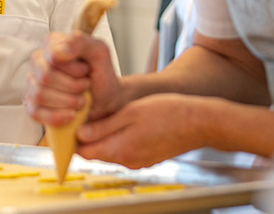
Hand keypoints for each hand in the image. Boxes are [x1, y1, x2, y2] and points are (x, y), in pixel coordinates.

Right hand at [25, 32, 122, 126]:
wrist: (106, 100)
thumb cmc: (100, 74)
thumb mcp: (99, 52)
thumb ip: (79, 43)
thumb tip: (58, 52)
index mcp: (53, 44)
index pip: (52, 56)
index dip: (72, 68)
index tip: (86, 71)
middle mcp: (39, 61)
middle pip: (44, 77)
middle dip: (72, 86)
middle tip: (86, 86)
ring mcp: (33, 83)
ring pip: (40, 95)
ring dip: (67, 102)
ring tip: (82, 100)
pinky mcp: (33, 104)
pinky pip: (35, 113)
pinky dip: (57, 117)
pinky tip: (71, 115)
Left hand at [75, 93, 207, 168]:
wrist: (200, 123)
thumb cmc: (168, 112)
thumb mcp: (131, 112)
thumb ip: (104, 126)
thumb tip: (80, 135)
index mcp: (120, 149)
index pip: (84, 152)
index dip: (75, 138)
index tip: (73, 121)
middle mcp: (127, 161)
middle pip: (97, 152)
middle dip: (89, 136)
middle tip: (89, 114)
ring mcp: (138, 162)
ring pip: (111, 151)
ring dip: (105, 137)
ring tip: (108, 116)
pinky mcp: (148, 159)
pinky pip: (126, 151)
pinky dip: (120, 139)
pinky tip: (126, 124)